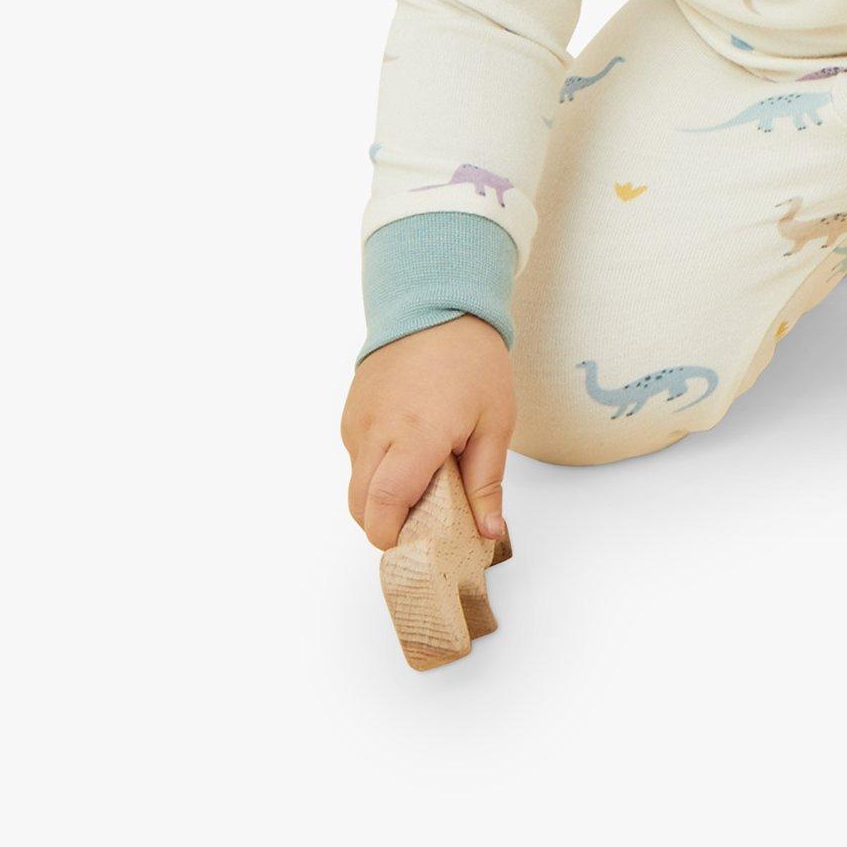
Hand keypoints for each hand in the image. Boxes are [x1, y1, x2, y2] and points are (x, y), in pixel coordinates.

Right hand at [341, 315, 514, 551]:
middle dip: (387, 524)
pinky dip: (377, 468)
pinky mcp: (351, 412)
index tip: (419, 544)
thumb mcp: (495, 421)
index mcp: (415, 435)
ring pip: (357, 483)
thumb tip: (488, 532)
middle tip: (426, 518)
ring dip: (382, 495)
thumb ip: (486, 482)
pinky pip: (357, 456)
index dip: (393, 537)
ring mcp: (357, 421)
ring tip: (424, 476)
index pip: (383, 507)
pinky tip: (410, 449)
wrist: (436, 302)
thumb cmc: (472, 359)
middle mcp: (376, 431)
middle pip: (361, 506)